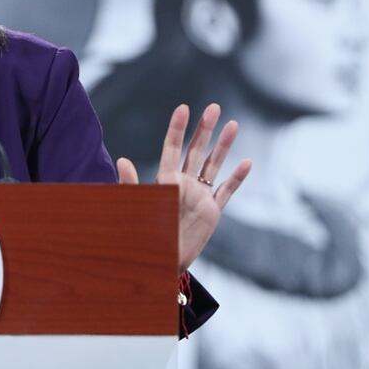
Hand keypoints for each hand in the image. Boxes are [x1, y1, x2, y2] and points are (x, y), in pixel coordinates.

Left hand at [116, 104, 251, 272]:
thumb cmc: (143, 234)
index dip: (178, 129)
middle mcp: (184, 184)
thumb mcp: (137, 206)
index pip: (172, 149)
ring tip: (233, 124)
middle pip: (196, 151)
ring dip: (223, 146)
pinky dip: (236, 178)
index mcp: (165, 181)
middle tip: (214, 107)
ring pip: (214, 165)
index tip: (183, 108)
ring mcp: (200, 196)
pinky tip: (247, 162)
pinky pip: (226, 191)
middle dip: (205, 129)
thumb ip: (131, 183)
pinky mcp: (212, 212)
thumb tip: (122, 159)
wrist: (160, 261)